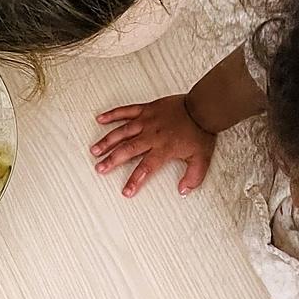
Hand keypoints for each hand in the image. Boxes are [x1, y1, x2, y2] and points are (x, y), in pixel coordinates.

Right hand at [91, 95, 215, 197]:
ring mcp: (146, 121)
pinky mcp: (146, 109)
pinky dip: (112, 115)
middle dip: (112, 160)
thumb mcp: (202, 159)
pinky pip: (125, 111)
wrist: (203, 107)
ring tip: (95, 150)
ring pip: (121, 132)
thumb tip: (184, 190)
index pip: (145, 168)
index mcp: (163, 149)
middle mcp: (151, 135)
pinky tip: (100, 119)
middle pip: (127, 150)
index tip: (126, 191)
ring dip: (107, 141)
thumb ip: (193, 177)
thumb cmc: (201, 131)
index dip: (134, 180)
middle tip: (100, 168)